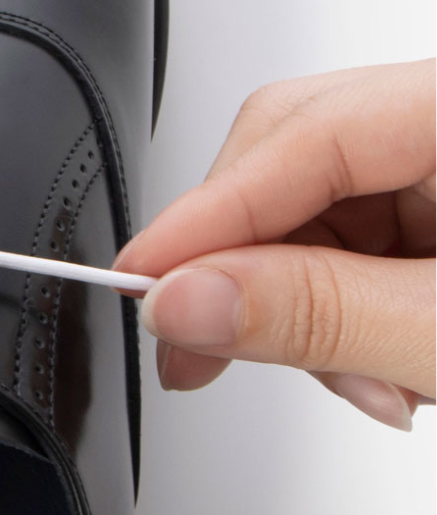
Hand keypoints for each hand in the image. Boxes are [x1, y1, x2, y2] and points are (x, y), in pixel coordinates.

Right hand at [113, 59, 434, 429]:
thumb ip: (319, 313)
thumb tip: (187, 301)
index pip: (303, 134)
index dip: (210, 216)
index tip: (142, 284)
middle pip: (292, 157)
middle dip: (247, 264)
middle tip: (196, 341)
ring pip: (312, 207)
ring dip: (301, 304)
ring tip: (353, 379)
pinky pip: (350, 238)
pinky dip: (339, 308)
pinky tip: (371, 361)